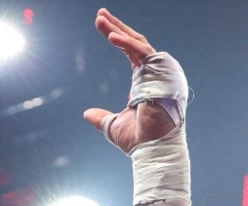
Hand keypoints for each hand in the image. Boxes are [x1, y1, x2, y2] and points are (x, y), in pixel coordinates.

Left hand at [82, 8, 173, 153]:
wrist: (152, 148)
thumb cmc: (139, 140)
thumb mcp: (113, 125)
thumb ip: (101, 117)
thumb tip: (87, 114)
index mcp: (145, 81)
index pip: (131, 52)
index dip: (118, 38)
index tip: (104, 28)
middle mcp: (154, 73)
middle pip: (135, 42)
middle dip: (117, 26)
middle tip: (100, 15)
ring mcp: (159, 72)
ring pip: (139, 42)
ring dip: (119, 29)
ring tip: (100, 19)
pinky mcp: (161, 74)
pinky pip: (143, 51)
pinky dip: (127, 43)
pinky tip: (110, 35)